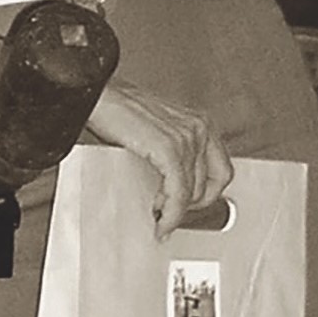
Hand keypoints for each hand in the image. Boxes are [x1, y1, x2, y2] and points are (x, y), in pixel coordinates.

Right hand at [85, 79, 233, 236]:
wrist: (96, 96)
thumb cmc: (119, 109)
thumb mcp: (159, 127)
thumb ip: (176, 148)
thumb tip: (175, 181)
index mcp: (199, 122)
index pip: (221, 170)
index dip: (208, 193)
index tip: (191, 203)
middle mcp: (198, 128)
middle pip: (212, 185)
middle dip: (190, 204)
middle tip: (172, 211)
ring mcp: (186, 138)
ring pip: (194, 193)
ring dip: (175, 210)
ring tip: (158, 212)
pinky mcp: (169, 149)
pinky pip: (178, 194)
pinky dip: (171, 214)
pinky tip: (161, 220)